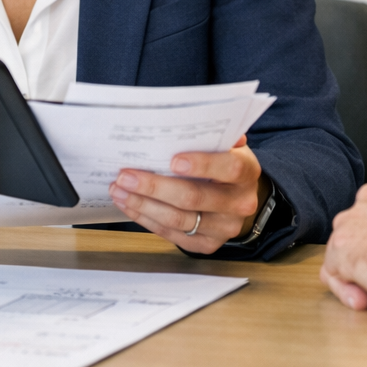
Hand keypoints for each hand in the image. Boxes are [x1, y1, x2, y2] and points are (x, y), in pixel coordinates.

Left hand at [109, 134, 264, 253]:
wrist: (238, 199)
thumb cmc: (225, 166)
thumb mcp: (228, 146)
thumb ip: (215, 136)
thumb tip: (192, 122)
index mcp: (247, 173)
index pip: (230, 168)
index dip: (203, 164)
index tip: (173, 160)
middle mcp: (239, 204)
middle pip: (194, 197)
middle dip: (156, 187)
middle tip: (126, 176)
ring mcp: (223, 228)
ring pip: (178, 219)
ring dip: (143, 204)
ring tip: (119, 190)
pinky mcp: (207, 244)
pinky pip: (171, 234)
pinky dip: (146, 219)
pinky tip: (129, 205)